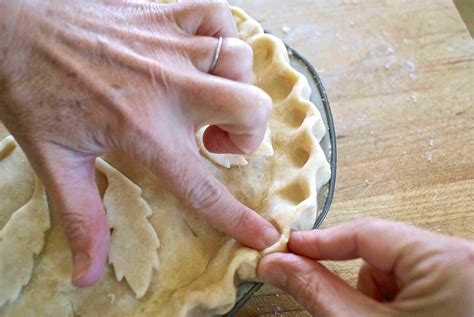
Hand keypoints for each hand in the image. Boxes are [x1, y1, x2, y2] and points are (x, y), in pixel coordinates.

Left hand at [0, 0, 279, 286]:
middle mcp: (168, 87)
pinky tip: (200, 52)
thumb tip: (87, 276)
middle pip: (250, 107)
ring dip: (234, 85)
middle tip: (217, 137)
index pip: (203, 187)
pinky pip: (218, 15)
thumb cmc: (31, 92)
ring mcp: (169, 44)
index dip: (238, 217)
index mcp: (143, 131)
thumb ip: (81, 218)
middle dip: (249, 132)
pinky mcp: (163, 12)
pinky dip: (221, 34)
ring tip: (206, 95)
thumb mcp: (56, 162)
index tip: (264, 233)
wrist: (11, 28)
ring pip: (241, 61)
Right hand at [258, 218, 473, 316]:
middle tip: (343, 307)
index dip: (319, 241)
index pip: (365, 232)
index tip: (287, 248)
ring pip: (393, 271)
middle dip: (356, 284)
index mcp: (445, 259)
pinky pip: (410, 284)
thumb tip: (277, 263)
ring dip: (376, 298)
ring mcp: (461, 276)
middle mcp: (460, 259)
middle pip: (380, 253)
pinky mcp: (458, 290)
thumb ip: (317, 290)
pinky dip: (394, 304)